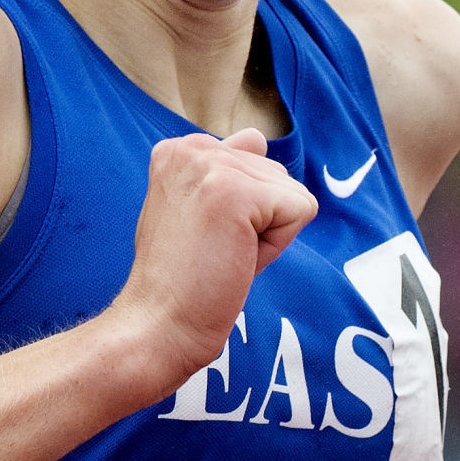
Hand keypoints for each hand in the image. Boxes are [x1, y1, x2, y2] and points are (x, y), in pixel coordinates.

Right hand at [115, 127, 316, 391]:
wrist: (159, 324)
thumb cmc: (181, 281)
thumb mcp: (197, 210)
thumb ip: (226, 171)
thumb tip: (256, 136)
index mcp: (178, 150)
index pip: (252, 164)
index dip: (243, 213)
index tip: (203, 239)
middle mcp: (191, 148)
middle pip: (276, 177)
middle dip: (260, 223)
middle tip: (213, 252)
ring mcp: (213, 167)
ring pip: (290, 195)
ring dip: (268, 236)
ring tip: (222, 256)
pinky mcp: (237, 193)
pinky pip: (300, 210)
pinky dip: (277, 246)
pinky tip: (235, 259)